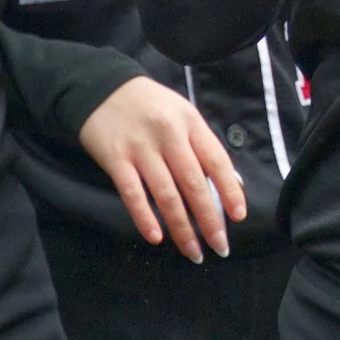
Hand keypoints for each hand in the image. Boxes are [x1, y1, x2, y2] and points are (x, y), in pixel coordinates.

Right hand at [77, 76, 246, 262]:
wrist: (101, 88)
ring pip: (166, 194)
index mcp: (190, 122)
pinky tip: (156, 237)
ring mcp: (141, 148)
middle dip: (209, 219)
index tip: (239, 217)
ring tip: (193, 252)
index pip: (216, 160)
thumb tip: (232, 183)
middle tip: (220, 246)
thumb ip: (204, 146)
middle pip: (194, 182)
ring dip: (182, 228)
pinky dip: (145, 217)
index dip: (229, 190)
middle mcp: (169, 135)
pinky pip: (133, 193)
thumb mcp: (183, 114)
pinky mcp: (115, 159)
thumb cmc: (150, 105)